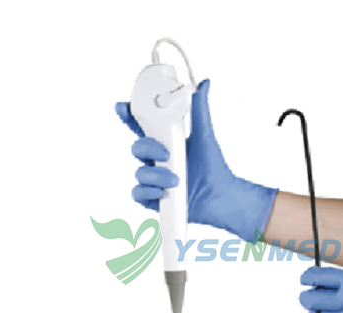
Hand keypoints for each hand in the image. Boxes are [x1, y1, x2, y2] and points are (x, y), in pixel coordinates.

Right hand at [115, 79, 277, 240]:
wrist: (220, 197)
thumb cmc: (213, 167)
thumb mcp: (204, 136)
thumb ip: (199, 110)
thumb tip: (204, 84)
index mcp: (165, 141)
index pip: (141, 126)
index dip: (128, 116)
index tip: (123, 107)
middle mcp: (156, 160)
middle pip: (136, 148)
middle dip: (147, 148)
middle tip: (166, 153)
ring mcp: (154, 179)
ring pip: (139, 172)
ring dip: (155, 175)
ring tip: (176, 180)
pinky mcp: (153, 198)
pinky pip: (138, 193)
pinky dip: (148, 191)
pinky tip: (162, 192)